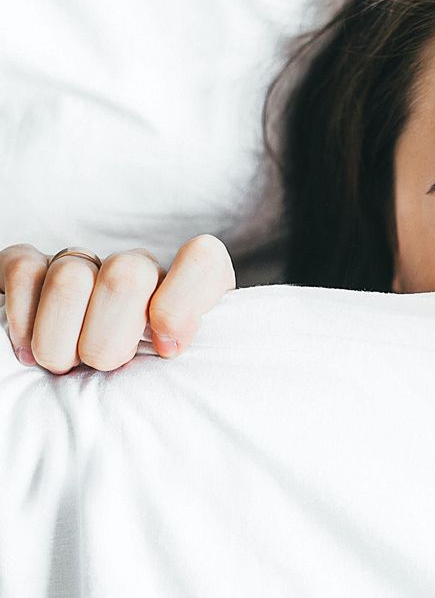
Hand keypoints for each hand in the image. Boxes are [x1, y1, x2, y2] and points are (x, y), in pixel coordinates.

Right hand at [1, 234, 235, 373]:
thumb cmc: (147, 383)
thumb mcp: (183, 377)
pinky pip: (24, 272)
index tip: (166, 350)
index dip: (182, 303)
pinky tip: (29, 351)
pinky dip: (23, 320)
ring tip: (65, 366)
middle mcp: (139, 269)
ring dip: (61, 339)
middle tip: (104, 367)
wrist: (86, 382)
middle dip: (109, 339)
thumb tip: (170, 347)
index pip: (202, 260)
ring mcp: (86, 264)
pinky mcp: (34, 267)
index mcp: (188, 289)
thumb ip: (193, 361)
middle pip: (127, 276)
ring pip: (71, 278)